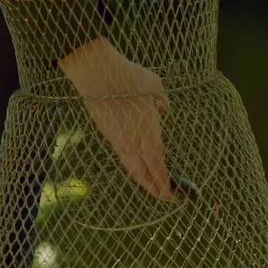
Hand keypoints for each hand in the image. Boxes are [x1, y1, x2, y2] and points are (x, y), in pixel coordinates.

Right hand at [59, 36, 172, 200]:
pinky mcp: (106, 132)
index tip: (171, 194)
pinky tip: (138, 165)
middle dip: (154, 186)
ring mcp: (116, 136)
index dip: (163, 181)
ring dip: (142, 177)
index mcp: (147, 127)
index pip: (156, 162)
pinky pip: (122, 154)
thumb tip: (161, 110)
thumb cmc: (129, 75)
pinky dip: (133, 164)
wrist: (96, 71)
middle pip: (142, 170)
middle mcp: (131, 137)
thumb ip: (161, 102)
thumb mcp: (155, 86)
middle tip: (164, 196)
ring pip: (130, 164)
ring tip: (152, 185)